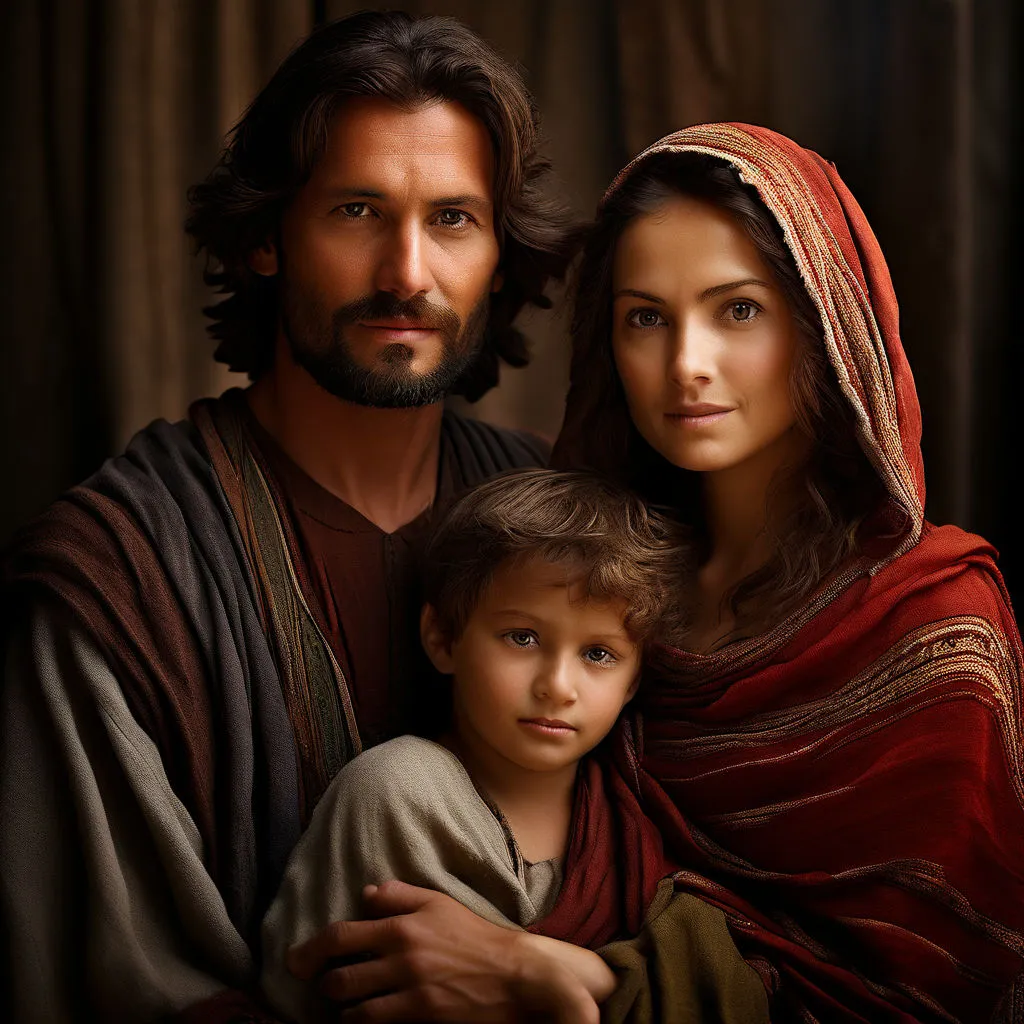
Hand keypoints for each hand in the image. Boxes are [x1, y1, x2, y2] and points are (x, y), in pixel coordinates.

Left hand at [286, 880, 598, 1022]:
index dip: (309, 951)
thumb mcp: (440, 903)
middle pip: (338, 979)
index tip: (295, 961)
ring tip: (347, 1006)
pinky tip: (368, 1019)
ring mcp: (410, 993)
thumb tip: (366, 892)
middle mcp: (401, 959)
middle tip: (326, 986)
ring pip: (352, 1010)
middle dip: (326, 985)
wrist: (514, 976)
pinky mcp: (420, 1019)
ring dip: (344, 1010)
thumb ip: (400, 895)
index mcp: (402, 926)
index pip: (340, 936)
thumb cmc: (476, 936)